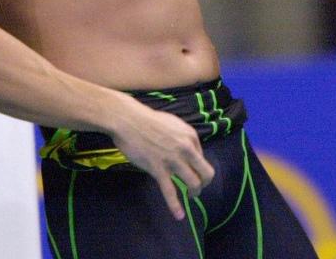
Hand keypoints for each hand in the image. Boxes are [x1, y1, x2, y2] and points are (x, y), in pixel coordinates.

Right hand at [111, 98, 214, 219]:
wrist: (130, 121)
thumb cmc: (149, 121)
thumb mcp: (174, 124)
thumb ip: (184, 138)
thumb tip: (189, 152)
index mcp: (191, 136)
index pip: (202, 158)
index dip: (196, 166)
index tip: (188, 169)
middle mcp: (186, 149)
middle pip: (206, 173)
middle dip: (204, 183)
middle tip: (196, 188)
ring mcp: (173, 160)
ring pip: (193, 183)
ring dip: (194, 193)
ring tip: (191, 196)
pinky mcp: (158, 170)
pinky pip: (170, 192)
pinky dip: (175, 206)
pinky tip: (179, 216)